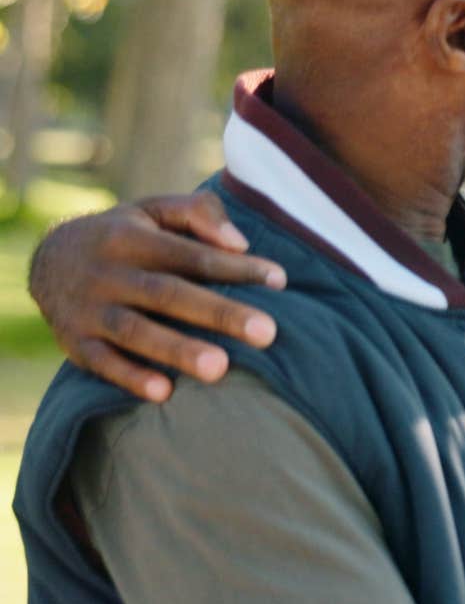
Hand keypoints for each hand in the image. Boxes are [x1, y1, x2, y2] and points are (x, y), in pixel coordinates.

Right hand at [29, 191, 284, 401]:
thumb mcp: (154, 211)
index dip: (235, 267)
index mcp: (132, 238)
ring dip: (177, 350)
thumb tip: (240, 243)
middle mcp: (108, 273)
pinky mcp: (74, 342)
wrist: (46, 260)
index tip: (279, 280)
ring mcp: (88, 310)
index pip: (191, 255)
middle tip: (267, 332)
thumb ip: (198, 214)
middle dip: (218, 313)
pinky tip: (165, 393)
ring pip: (135, 331)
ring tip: (221, 368)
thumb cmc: (126, 235)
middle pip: (168, 293)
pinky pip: (101, 363)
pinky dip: (130, 377)